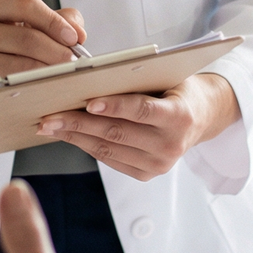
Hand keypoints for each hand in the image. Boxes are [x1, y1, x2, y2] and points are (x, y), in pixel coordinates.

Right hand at [0, 0, 86, 95]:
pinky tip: (46, 84)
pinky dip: (35, 86)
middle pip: (26, 38)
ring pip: (22, 65)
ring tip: (64, 73)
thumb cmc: (5, 45)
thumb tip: (78, 33)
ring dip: (50, 71)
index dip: (53, 21)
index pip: (25, 4)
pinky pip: (14, 85)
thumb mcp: (28, 23)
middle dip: (57, 51)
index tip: (73, 37)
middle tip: (74, 60)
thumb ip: (58, 19)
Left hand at [35, 73, 240, 180]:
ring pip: (108, 149)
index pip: (142, 111)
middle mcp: (171, 145)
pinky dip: (86, 146)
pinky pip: (110, 160)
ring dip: (75, 136)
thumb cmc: (178, 88)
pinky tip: (68, 135)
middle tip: (50, 115)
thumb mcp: (168, 78)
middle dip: (79, 123)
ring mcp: (159, 164)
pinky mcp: (147, 174)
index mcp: (181, 117)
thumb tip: (92, 80)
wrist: (202, 117)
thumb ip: (138, 82)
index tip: (88, 102)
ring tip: (50, 125)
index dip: (115, 106)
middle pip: (117, 133)